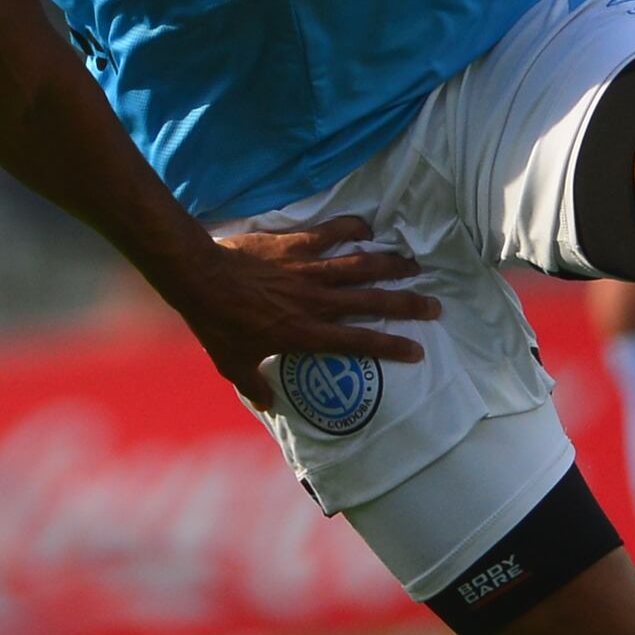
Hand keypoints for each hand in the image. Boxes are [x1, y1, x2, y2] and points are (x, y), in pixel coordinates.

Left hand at [159, 215, 437, 407]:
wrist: (200, 277)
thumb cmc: (217, 323)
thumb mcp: (234, 364)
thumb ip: (255, 385)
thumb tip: (268, 406)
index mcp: (306, 333)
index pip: (359, 343)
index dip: (391, 347)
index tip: (417, 351)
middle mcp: (317, 302)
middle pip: (373, 302)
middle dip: (408, 305)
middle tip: (434, 306)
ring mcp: (310, 270)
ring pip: (362, 266)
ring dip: (392, 265)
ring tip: (415, 265)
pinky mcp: (297, 244)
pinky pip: (333, 232)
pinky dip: (354, 228)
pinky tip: (370, 227)